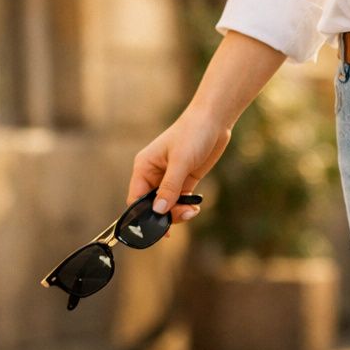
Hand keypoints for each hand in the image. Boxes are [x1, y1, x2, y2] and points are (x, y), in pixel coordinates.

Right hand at [127, 106, 233, 228]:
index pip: (136, 198)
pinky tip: (194, 208)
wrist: (213, 121)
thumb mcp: (180, 162)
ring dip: (177, 212)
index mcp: (144, 167)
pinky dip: (185, 207)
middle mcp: (153, 174)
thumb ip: (169, 187)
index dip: (142, 215)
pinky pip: (180, 201)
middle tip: (181, 215)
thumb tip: (158, 211)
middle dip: (165, 215)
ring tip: (191, 211)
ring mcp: (169, 178)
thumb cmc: (192, 134)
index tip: (156, 228)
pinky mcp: (184, 180)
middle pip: (152, 205)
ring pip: (167, 205)